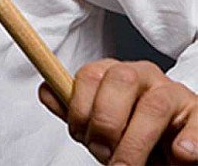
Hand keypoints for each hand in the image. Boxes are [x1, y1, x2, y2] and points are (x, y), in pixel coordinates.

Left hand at [39, 59, 197, 164]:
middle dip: (106, 122)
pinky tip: (178, 156)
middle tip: (104, 154)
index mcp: (114, 73)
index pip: (89, 75)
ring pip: (153, 105)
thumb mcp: (101, 124)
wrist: (174, 153)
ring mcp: (174, 93)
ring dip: (136, 143)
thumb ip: (74, 109)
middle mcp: (144, 75)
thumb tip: (45, 90)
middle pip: (120, 80)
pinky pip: (195, 123)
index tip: (80, 136)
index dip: (79, 108)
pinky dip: (187, 141)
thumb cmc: (134, 136)